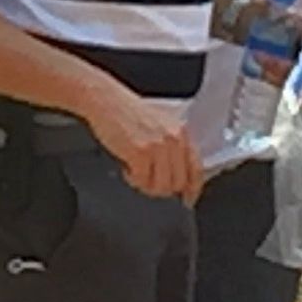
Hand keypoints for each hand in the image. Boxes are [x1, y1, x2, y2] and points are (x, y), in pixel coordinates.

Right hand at [84, 85, 203, 202]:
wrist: (105, 100)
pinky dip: (132, 178)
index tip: (187, 200)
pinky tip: (126, 164)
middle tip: (147, 178)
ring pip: (160, 186)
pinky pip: (141, 181)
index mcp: (181, 132)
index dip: (192, 189)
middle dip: (161, 187)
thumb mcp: (160, 126)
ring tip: (136, 169)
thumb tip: (179, 179)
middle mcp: (174, 139)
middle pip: (177, 183)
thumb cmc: (128, 112)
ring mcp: (158, 146)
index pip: (196, 168)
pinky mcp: (141, 152)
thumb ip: (173, 148)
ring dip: (145, 184)